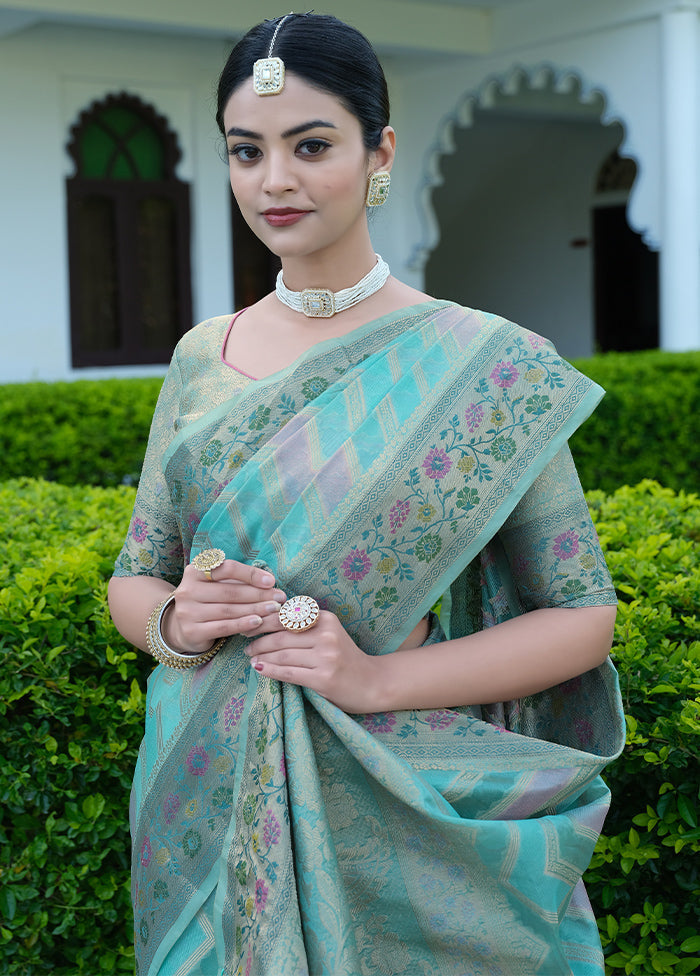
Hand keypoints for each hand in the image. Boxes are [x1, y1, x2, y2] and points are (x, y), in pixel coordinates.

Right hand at [163, 558, 286, 653]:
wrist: (181, 626)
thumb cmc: (207, 600)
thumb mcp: (215, 585)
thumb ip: (236, 580)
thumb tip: (269, 581)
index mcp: (195, 571)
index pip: (227, 569)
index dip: (250, 574)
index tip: (271, 581)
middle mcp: (187, 590)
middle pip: (230, 591)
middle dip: (258, 594)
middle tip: (279, 597)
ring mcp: (187, 612)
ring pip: (229, 610)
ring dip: (255, 609)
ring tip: (274, 609)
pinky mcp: (192, 631)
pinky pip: (223, 627)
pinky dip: (243, 624)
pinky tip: (258, 622)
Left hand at [245, 610, 380, 712]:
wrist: (373, 683)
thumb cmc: (346, 658)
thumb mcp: (329, 634)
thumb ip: (305, 627)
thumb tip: (266, 622)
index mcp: (326, 619)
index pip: (287, 617)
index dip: (263, 621)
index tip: (248, 625)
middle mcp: (326, 635)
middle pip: (281, 636)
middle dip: (258, 640)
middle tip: (245, 645)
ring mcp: (326, 657)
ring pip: (282, 654)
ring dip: (261, 656)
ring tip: (250, 658)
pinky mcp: (324, 678)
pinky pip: (289, 673)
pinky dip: (270, 671)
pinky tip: (259, 669)